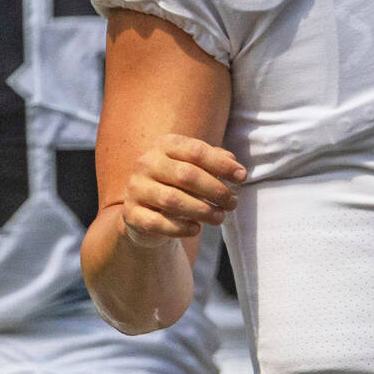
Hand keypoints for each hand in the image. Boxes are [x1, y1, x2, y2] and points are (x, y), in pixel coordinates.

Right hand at [120, 134, 246, 247]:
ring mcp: (135, 188)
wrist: (147, 209)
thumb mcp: (196, 166)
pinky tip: (196, 229)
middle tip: (233, 202)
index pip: (196, 151)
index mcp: (165, 144)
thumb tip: (234, 164)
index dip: (222, 165)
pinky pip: (157, 223)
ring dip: (202, 210)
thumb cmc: (179, 183)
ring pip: (172, 200)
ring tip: (220, 217)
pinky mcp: (130, 213)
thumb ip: (215, 160)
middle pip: (187, 175)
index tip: (242, 177)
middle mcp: (147, 162)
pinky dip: (180, 227)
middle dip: (215, 190)